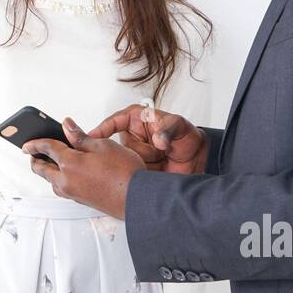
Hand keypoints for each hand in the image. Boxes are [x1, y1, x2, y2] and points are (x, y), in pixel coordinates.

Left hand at [22, 117, 143, 219]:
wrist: (137, 198)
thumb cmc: (125, 173)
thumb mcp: (102, 145)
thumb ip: (80, 137)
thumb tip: (67, 126)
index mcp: (69, 163)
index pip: (46, 149)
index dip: (35, 144)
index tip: (27, 143)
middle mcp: (66, 180)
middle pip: (42, 170)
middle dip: (35, 160)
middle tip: (32, 154)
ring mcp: (73, 193)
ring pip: (51, 182)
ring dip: (46, 172)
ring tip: (48, 164)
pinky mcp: (81, 200)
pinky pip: (61, 189)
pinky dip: (57, 181)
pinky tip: (66, 176)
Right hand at [87, 104, 208, 175]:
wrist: (198, 159)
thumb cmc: (187, 137)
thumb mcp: (180, 126)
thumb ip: (168, 130)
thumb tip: (158, 140)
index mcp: (137, 119)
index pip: (114, 121)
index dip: (103, 128)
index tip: (95, 136)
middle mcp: (132, 136)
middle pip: (121, 147)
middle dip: (141, 151)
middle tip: (160, 151)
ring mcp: (134, 154)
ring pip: (128, 161)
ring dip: (146, 163)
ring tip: (163, 159)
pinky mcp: (137, 169)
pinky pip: (133, 173)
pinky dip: (144, 173)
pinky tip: (158, 170)